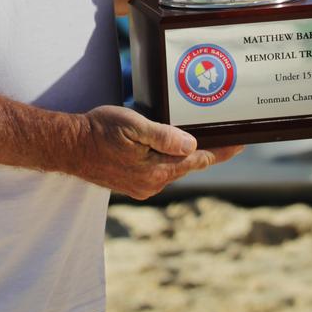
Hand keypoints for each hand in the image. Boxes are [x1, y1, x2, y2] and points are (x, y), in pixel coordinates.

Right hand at [76, 105, 242, 199]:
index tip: (242, 143)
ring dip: (185, 157)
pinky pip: (158, 171)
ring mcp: (141, 187)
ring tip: (198, 140)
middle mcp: (152, 184)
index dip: (223, 151)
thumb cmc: (99, 131)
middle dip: (206, 152)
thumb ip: (163, 136)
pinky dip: (167, 160)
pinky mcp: (131, 184)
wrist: (68, 146)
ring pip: (172, 169)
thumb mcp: (133, 125)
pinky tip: (167, 149)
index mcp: (157, 171)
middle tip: (226, 136)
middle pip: (188, 166)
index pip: (199, 160)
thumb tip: (192, 145)